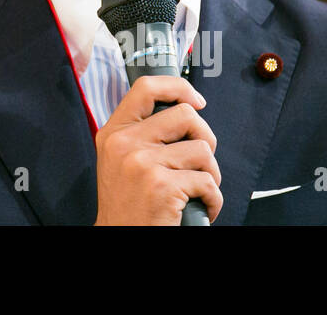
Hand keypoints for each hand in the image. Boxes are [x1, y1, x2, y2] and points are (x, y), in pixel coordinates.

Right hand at [93, 75, 221, 224]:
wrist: (120, 239)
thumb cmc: (129, 204)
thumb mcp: (120, 160)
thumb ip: (141, 133)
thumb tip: (186, 109)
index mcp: (114, 132)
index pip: (146, 88)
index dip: (178, 87)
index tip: (196, 101)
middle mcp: (124, 143)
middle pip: (185, 115)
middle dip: (205, 138)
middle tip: (200, 161)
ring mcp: (142, 163)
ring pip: (203, 149)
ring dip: (211, 173)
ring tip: (198, 190)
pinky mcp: (162, 186)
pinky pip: (208, 182)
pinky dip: (213, 200)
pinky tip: (201, 208)